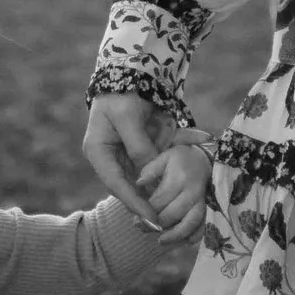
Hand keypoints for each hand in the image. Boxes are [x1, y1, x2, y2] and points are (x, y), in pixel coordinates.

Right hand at [86, 92, 190, 229]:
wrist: (132, 71)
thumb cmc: (123, 94)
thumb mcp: (128, 118)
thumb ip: (139, 146)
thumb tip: (150, 174)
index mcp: (99, 152)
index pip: (116, 184)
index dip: (134, 203)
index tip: (151, 218)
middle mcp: (112, 157)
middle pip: (132, 187)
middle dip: (150, 204)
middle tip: (168, 223)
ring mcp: (129, 153)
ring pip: (149, 177)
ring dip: (166, 187)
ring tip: (181, 208)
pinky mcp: (145, 146)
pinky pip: (163, 157)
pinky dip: (179, 156)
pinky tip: (196, 158)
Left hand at [133, 139, 212, 244]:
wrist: (206, 159)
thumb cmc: (182, 159)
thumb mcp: (165, 157)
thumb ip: (150, 170)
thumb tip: (138, 183)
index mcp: (178, 179)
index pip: (159, 201)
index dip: (146, 212)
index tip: (136, 219)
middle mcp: (192, 192)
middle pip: (173, 215)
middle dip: (157, 225)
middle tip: (144, 229)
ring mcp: (202, 202)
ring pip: (190, 223)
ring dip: (175, 235)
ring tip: (161, 241)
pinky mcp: (209, 209)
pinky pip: (203, 226)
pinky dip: (195, 236)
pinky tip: (184, 242)